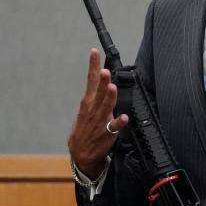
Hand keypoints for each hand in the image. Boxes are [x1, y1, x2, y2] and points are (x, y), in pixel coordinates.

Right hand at [67, 49, 129, 176]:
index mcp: (87, 102)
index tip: (95, 52)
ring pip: (106, 107)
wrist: (81, 152)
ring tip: (112, 87)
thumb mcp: (85, 110)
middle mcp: (93, 109)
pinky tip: (123, 117)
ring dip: (109, 97)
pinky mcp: (107, 133)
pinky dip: (118, 122)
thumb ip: (95, 96)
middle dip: (102, 80)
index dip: (93, 65)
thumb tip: (103, 79)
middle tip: (105, 70)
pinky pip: (114, 127)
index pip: (90, 80)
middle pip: (98, 91)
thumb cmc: (85, 129)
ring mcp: (100, 121)